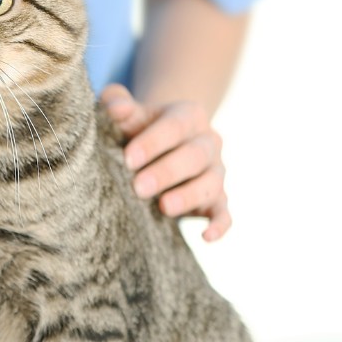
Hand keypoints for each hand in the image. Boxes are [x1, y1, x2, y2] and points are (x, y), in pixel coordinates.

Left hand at [101, 83, 230, 240]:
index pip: (174, 126)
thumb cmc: (138, 128)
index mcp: (188, 116)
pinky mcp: (217, 200)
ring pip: (211, 183)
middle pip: (195, 154)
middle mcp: (208, 142)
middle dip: (167, 172)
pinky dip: (219, 225)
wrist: (159, 147)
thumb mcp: (128, 114)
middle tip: (139, 187)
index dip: (153, 142)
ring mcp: (216, 172)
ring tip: (164, 207)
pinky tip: (206, 237)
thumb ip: (118, 105)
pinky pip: (224, 213)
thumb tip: (117, 108)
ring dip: (189, 196)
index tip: (129, 158)